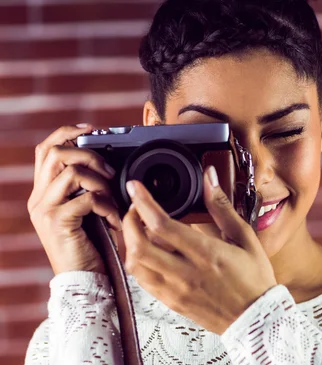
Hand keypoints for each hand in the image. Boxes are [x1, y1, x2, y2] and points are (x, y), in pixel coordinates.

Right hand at [27, 124, 121, 274]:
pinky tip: (112, 219)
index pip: (46, 150)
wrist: (83, 280)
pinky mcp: (57, 222)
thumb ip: (87, 188)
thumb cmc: (91, 246)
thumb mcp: (87, 211)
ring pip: (71, 171)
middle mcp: (38, 198)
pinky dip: (106, 205)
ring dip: (100, 181)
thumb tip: (106, 164)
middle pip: (54, 152)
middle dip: (88, 154)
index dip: (66, 133)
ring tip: (112, 200)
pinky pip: (86, 198)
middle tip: (109, 171)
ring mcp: (44, 210)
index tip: (91, 128)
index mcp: (44, 192)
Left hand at [122, 166, 277, 334]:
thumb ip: (222, 206)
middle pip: (138, 247)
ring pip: (135, 266)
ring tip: (137, 229)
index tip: (136, 188)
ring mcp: (175, 290)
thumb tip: (210, 178)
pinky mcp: (171, 302)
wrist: (256, 318)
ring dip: (128, 243)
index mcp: (206, 254)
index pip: (162, 225)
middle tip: (135, 209)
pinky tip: (147, 251)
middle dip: (128, 222)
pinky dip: (137, 262)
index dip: (143, 203)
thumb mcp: (244, 237)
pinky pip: (142, 281)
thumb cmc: (254, 278)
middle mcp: (186, 273)